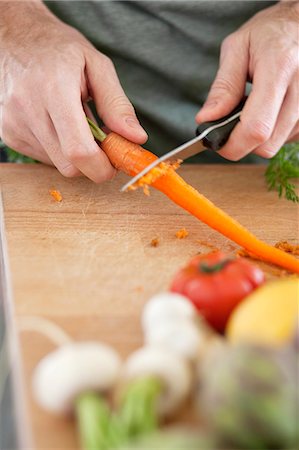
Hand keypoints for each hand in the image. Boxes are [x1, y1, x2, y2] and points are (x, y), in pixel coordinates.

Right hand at [0, 2, 146, 181]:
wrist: (14, 38)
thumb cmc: (59, 49)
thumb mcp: (97, 66)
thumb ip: (117, 105)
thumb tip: (137, 138)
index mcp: (54, 89)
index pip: (78, 151)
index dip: (102, 167)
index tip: (116, 161)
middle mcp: (28, 109)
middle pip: (69, 166)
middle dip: (93, 163)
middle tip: (102, 141)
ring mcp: (14, 124)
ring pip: (58, 165)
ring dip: (75, 154)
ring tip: (75, 122)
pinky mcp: (8, 133)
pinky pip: (44, 158)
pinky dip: (59, 150)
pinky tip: (58, 124)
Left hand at [196, 1, 298, 159]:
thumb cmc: (269, 33)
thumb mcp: (237, 49)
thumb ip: (223, 87)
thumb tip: (207, 119)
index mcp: (279, 69)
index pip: (256, 128)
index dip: (232, 145)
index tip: (217, 142)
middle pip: (266, 145)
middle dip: (242, 143)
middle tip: (230, 123)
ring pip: (276, 145)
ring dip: (257, 136)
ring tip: (254, 108)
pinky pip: (286, 139)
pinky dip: (272, 131)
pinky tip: (269, 110)